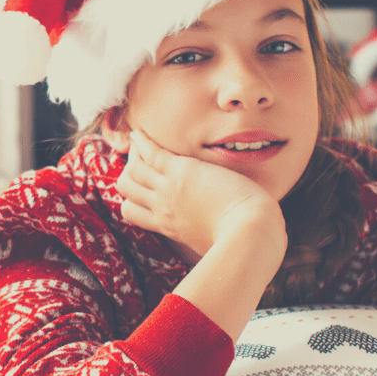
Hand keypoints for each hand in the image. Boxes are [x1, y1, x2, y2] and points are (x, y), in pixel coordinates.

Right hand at [114, 129, 285, 261]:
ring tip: (138, 141)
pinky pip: (151, 154)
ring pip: (134, 170)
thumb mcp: (210, 242)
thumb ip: (202, 235)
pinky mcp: (182, 172)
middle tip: (139, 160)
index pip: (132, 212)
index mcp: (169, 227)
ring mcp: (168, 190)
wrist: (250, 232)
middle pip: (127, 189)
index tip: (139, 186)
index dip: (131, 197)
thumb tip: (211, 238)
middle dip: (129, 173)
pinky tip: (139, 133)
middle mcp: (162, 209)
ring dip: (134, 154)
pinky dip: (142, 143)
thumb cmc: (240, 240)